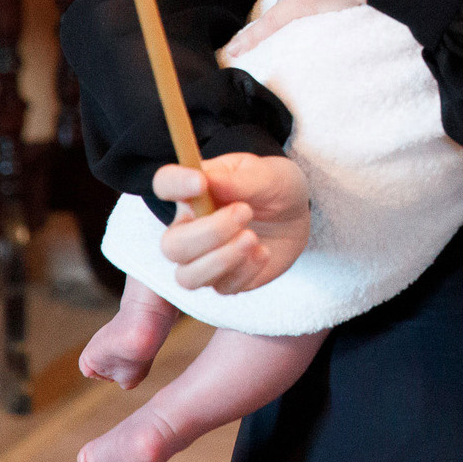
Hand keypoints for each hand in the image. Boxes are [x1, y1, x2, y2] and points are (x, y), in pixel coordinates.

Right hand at [153, 154, 310, 294]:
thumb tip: (209, 180)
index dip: (174, 184)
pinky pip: (222, 288)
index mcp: (195, 193)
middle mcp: (191, 227)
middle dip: (208, 233)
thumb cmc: (274, 187)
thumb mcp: (267, 174)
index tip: (200, 182)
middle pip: (171, 245)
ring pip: (187, 277)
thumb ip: (239, 179)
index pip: (165, 184)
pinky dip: (245, 271)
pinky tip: (263, 251)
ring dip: (221, 259)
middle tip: (245, 212)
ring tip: (252, 237)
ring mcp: (204, 259)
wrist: (297, 214)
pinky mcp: (225, 281)